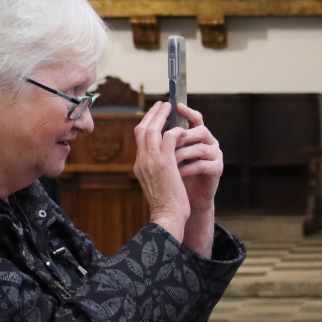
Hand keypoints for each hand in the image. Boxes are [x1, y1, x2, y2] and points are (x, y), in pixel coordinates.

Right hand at [133, 101, 189, 240]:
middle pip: (141, 129)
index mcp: (139, 166)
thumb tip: (165, 157)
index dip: (147, 124)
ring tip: (170, 108)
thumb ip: (157, 169)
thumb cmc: (167, 204)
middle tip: (162, 105)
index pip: (139, 138)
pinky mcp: (165, 163)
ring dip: (162, 116)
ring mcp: (152, 162)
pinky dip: (175, 130)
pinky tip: (182, 128)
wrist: (167, 217)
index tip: (155, 115)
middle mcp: (142, 161)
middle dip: (152, 115)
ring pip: (152, 130)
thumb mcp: (157, 183)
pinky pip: (169, 138)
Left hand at [172, 104, 223, 209]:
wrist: (182, 201)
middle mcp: (209, 143)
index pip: (195, 119)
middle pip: (201, 130)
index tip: (176, 106)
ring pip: (201, 148)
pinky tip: (178, 173)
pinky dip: (188, 169)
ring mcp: (214, 156)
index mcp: (197, 136)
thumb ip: (164, 140)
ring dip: (183, 153)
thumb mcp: (167, 155)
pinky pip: (202, 165)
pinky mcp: (216, 169)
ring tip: (171, 160)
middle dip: (184, 135)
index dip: (188, 112)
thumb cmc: (174, 176)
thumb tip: (148, 125)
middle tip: (171, 139)